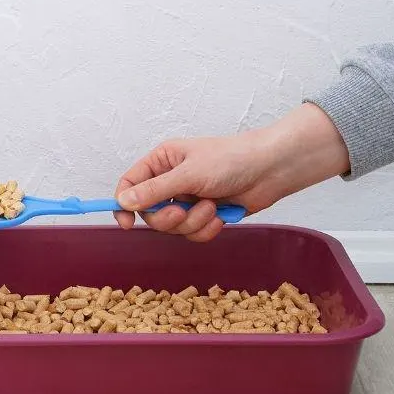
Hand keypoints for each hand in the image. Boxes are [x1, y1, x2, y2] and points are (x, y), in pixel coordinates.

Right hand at [114, 104, 349, 240]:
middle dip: (169, 218)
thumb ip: (155, 191)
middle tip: (184, 212)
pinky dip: (206, 229)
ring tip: (212, 208)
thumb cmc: (231, 160)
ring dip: (193, 223)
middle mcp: (171, 181)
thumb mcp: (188, 174)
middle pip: (151, 213)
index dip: (124, 204)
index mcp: (162, 162)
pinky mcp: (204, 215)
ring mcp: (188, 200)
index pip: (130, 185)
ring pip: (173, 227)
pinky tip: (221, 217)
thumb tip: (124, 202)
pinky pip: (193, 234)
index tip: (127, 223)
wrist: (270, 170)